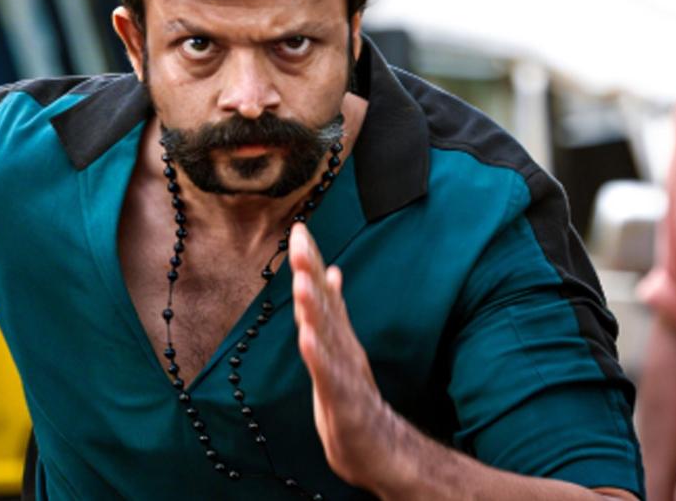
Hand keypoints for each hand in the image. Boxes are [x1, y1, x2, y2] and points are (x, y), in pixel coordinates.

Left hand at [289, 223, 393, 489]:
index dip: (311, 260)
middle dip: (310, 271)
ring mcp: (343, 373)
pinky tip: (306, 338)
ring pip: (326, 336)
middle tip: (299, 240)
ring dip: (314, 308)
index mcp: (338, 335)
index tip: (299, 227)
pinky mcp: (341, 401)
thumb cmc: (353, 395)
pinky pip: (327, 377)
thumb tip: (330, 270)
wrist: (377, 447)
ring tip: (302, 282)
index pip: (322, 292)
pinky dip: (317, 357)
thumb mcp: (340, 346)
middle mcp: (341, 347)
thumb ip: (334, 309)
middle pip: (324, 305)